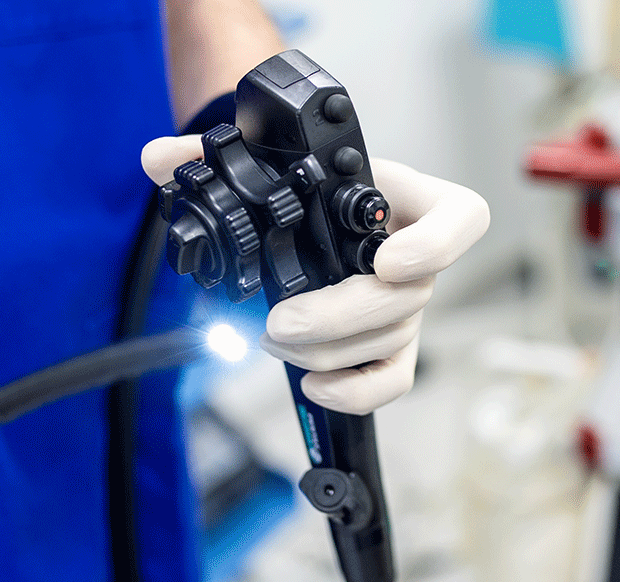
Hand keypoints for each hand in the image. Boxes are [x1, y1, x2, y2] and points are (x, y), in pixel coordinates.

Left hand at [141, 137, 489, 414]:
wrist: (305, 211)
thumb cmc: (304, 184)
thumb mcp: (267, 158)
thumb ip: (212, 152)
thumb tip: (157, 158)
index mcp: (403, 198)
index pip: (462, 217)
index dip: (437, 244)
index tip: (384, 258)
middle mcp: (415, 254)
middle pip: (411, 296)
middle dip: (341, 315)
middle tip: (282, 320)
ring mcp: (406, 305)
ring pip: (391, 340)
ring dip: (328, 349)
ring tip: (273, 339)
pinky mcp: (390, 346)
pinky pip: (392, 380)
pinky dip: (355, 391)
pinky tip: (312, 383)